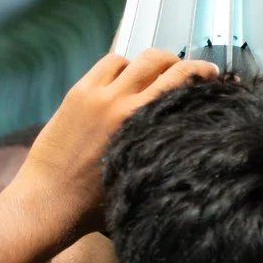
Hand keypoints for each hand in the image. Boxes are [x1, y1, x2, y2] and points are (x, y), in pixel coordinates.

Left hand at [15, 50, 218, 229]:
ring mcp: (97, 95)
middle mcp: (123, 103)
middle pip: (161, 61)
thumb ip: (164, 148)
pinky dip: (121, 67)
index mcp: (144, 124)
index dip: (203, 72)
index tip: (213, 75)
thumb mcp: (143, 175)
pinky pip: (107, 65)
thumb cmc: (97, 203)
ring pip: (134, 59)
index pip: (183, 81)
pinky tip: (123, 81)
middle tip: (186, 71)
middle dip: (179, 62)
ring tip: (152, 76)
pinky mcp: (77, 94)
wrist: (48, 203)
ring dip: (148, 63)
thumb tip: (185, 133)